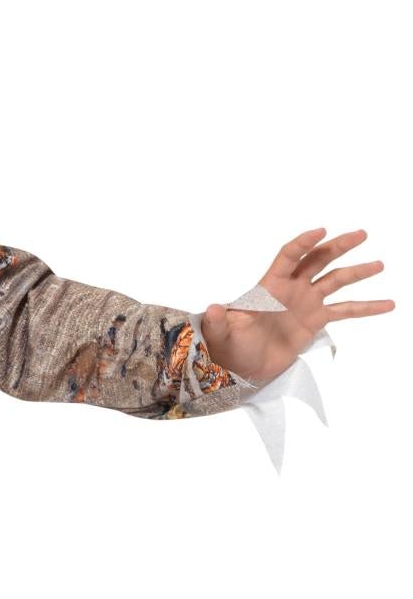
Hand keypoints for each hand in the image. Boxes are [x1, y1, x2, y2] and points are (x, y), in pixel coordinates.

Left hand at [200, 227, 393, 385]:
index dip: (304, 243)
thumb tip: (210, 309)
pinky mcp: (315, 320)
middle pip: (319, 259)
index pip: (289, 256)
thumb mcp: (221, 333)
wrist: (240, 367)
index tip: (321, 231)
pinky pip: (345, 311)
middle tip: (361, 234)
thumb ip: (218, 320)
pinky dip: (366, 307)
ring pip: (336, 280)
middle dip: (339, 246)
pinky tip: (387, 304)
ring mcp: (306, 302)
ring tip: (379, 264)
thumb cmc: (228, 346)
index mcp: (270, 285)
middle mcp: (291, 288)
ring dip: (358, 272)